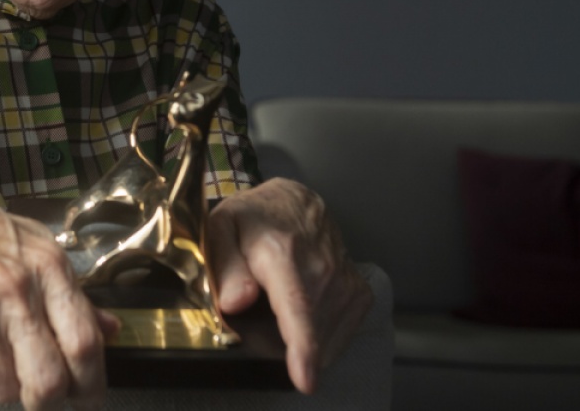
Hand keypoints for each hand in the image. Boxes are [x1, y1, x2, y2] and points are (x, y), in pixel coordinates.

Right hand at [0, 173, 116, 409]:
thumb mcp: (38, 248)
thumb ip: (75, 295)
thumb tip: (111, 331)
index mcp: (49, 268)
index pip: (84, 344)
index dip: (92, 385)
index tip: (89, 398)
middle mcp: (15, 289)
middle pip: (47, 381)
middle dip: (47, 399)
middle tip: (42, 392)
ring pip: (4, 390)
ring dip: (4, 385)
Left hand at [206, 178, 371, 393]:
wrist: (293, 202)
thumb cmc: (252, 219)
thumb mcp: (221, 230)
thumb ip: (225, 266)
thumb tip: (235, 302)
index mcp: (282, 253)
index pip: (297, 304)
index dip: (303, 345)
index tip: (305, 378)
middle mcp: (321, 268)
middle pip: (308, 330)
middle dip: (279, 341)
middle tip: (258, 313)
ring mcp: (345, 281)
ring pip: (326, 338)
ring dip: (301, 340)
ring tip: (279, 310)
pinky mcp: (358, 292)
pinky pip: (341, 335)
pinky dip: (321, 339)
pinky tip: (304, 320)